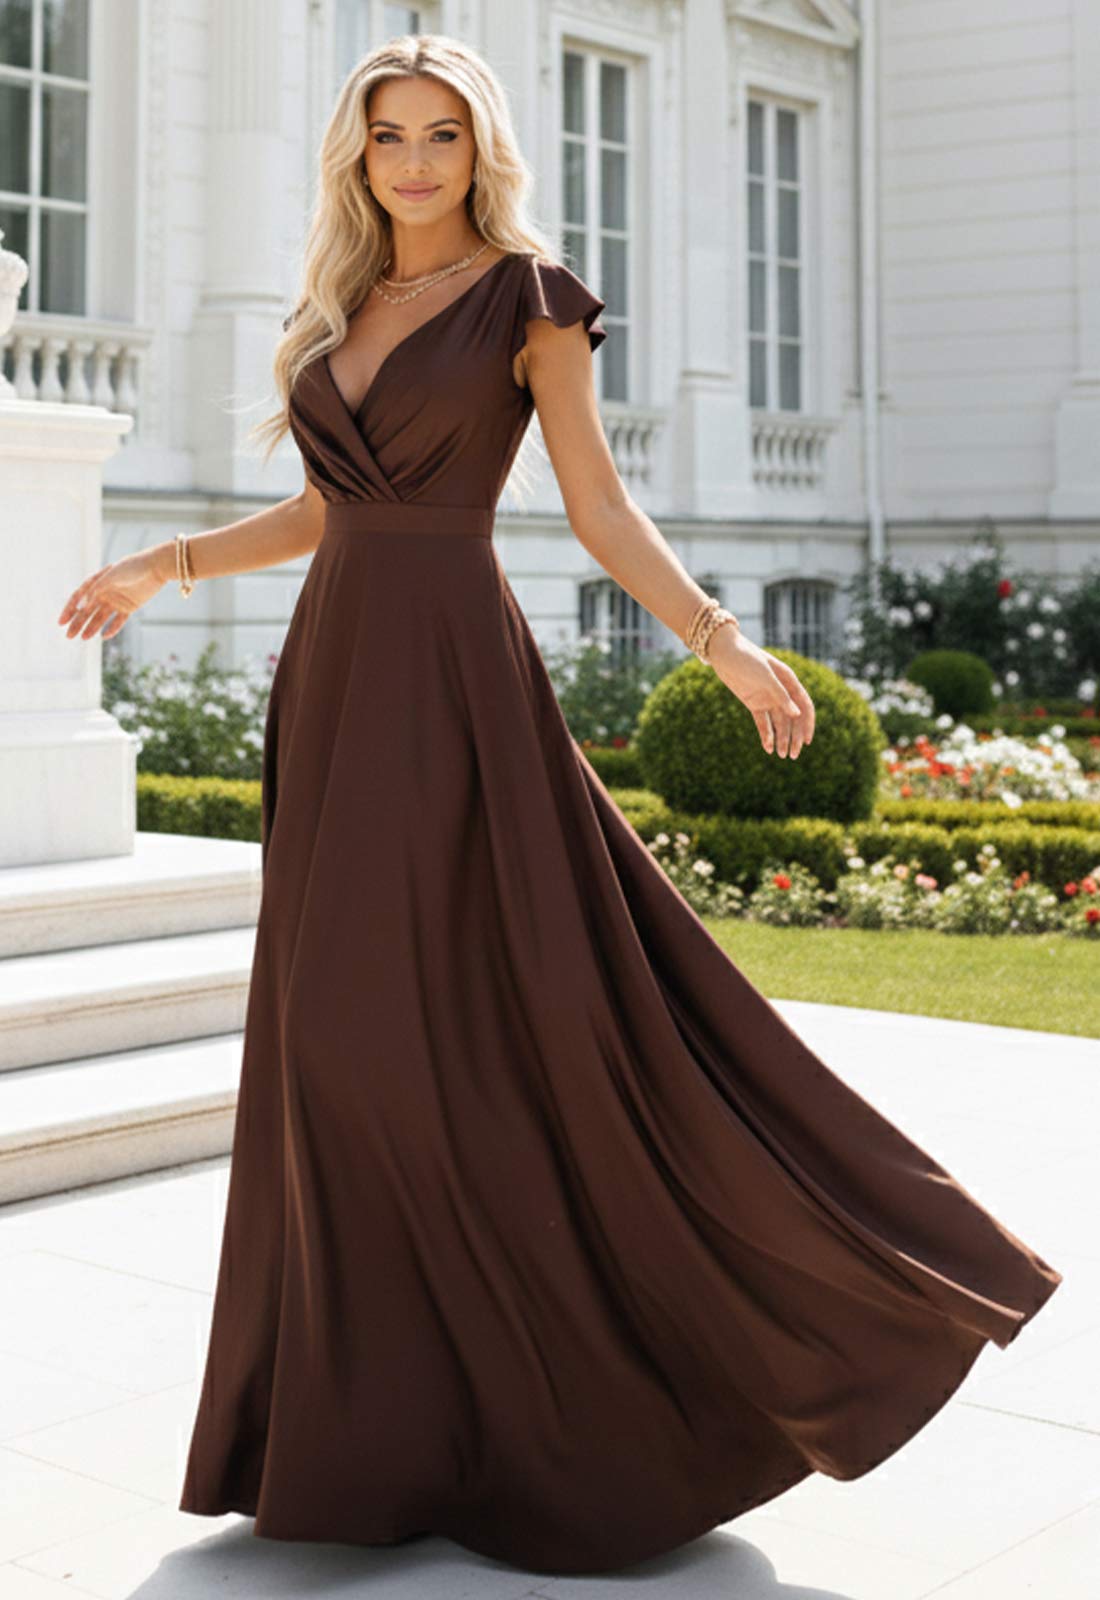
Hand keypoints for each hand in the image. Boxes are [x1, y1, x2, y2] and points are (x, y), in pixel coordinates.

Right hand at [57, 546, 169, 640]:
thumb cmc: (132, 568)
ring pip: (100, 617)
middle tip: (69, 636)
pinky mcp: (129, 607)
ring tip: (83, 638)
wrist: (156, 567)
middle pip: (87, 610)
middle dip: (77, 622)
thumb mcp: (111, 577)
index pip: (78, 597)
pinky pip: (118, 621)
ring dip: (91, 627)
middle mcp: (104, 592)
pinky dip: (111, 629)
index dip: (69, 610)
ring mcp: (116, 600)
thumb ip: (95, 591)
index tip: (61, 622)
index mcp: (97, 582)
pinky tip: (104, 636)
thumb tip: (80, 607)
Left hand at [708, 624, 814, 757]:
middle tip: (792, 756)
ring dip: (781, 739)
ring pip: (779, 723)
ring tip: (781, 756)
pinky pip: (763, 723)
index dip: (808, 724)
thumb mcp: (765, 677)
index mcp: (789, 682)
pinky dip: (766, 735)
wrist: (724, 653)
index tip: (806, 741)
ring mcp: (767, 698)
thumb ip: (781, 695)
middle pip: (792, 719)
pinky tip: (768, 749)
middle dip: (794, 737)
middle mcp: (781, 692)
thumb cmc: (747, 659)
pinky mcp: (754, 703)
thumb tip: (796, 714)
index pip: (804, 706)